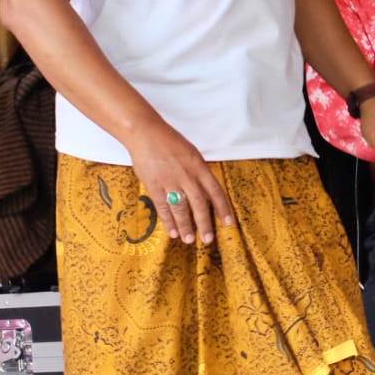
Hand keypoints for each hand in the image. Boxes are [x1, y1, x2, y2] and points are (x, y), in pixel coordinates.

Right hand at [124, 118, 234, 244]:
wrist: (146, 134)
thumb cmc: (170, 142)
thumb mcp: (191, 154)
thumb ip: (199, 172)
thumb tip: (206, 192)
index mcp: (199, 167)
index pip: (216, 191)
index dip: (223, 209)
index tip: (228, 224)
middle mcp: (187, 176)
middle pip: (200, 204)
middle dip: (205, 224)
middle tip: (208, 240)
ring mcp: (170, 181)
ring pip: (181, 209)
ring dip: (186, 226)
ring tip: (189, 240)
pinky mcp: (154, 185)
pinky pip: (163, 207)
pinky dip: (168, 221)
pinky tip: (172, 232)